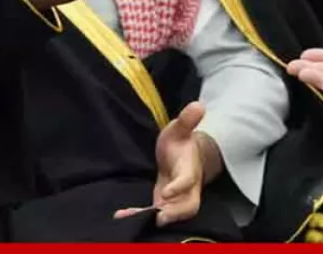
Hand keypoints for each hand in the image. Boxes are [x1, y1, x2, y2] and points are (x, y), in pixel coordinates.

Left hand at [114, 101, 215, 226]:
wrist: (185, 155)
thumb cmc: (181, 141)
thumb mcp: (180, 128)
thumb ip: (187, 120)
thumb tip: (198, 104)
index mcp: (189, 168)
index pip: (188, 180)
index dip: (178, 187)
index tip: (165, 193)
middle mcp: (187, 187)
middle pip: (189, 206)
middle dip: (175, 213)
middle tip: (158, 217)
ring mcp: (177, 197)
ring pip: (176, 214)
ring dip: (157, 217)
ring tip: (133, 217)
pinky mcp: (165, 203)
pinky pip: (157, 213)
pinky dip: (141, 215)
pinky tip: (123, 215)